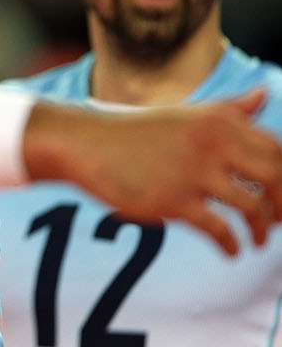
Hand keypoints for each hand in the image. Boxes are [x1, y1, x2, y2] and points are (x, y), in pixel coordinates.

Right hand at [23, 89, 281, 255]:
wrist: (85, 144)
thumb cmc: (134, 131)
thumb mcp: (185, 114)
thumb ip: (229, 109)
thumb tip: (265, 94)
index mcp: (218, 120)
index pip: (276, 150)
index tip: (280, 197)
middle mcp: (211, 142)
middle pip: (275, 178)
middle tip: (279, 222)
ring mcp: (193, 172)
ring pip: (252, 207)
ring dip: (262, 230)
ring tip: (258, 241)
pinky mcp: (174, 201)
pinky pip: (220, 230)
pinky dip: (232, 245)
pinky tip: (231, 252)